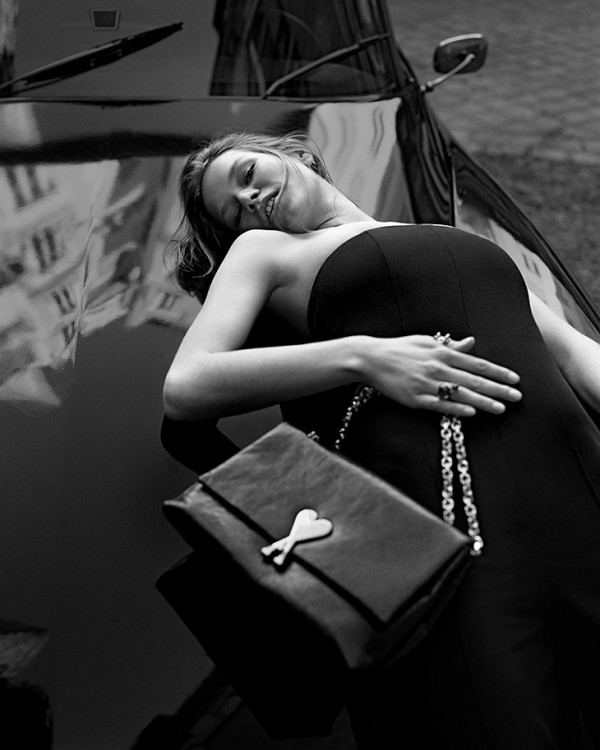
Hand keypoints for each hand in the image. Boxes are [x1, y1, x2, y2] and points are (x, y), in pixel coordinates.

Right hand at [362, 335, 521, 416]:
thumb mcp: (426, 341)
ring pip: (460, 395)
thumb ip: (450, 345)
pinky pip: (439, 405)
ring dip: (483, 402)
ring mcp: (426, 384)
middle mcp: (437, 368)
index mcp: (442, 353)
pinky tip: (471, 413)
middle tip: (518, 397)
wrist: (371, 359)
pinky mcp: (415, 398)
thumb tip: (471, 343)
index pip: (477, 364)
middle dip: (498, 389)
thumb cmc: (400, 349)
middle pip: (474, 381)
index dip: (498, 372)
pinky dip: (456, 409)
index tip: (515, 379)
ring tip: (502, 409)